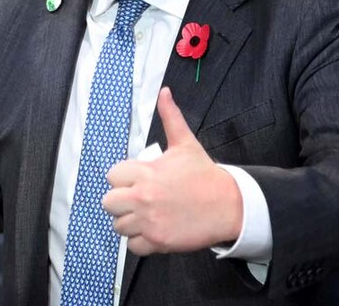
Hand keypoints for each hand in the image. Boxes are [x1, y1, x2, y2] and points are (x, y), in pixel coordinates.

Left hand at [102, 87, 242, 254]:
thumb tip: (164, 93)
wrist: (230, 205)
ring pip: (118, 225)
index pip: (112, 175)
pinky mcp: (158, 240)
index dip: (122, 178)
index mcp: (146, 172)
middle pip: (108, 202)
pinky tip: (153, 230)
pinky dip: (141, 241)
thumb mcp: (186, 144)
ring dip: (129, 222)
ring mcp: (149, 220)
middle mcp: (143, 197)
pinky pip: (133, 245)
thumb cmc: (205, 175)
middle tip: (136, 200)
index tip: (135, 180)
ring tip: (145, 215)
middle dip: (120, 201)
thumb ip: (170, 117)